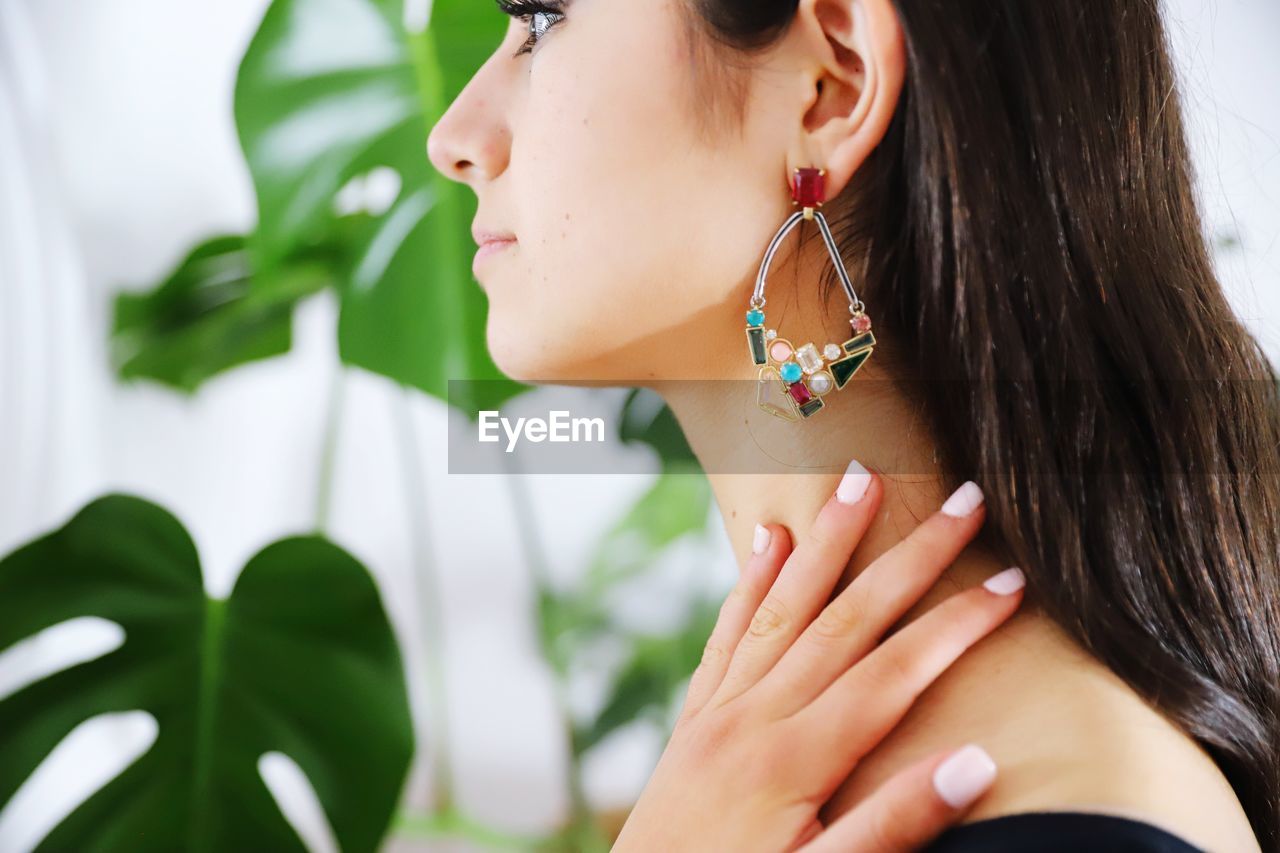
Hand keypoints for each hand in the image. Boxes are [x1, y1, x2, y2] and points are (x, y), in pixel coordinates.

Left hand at [611, 462, 1025, 851]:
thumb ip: (893, 823)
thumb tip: (975, 761)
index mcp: (797, 758)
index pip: (895, 672)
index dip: (957, 624)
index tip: (1011, 582)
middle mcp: (756, 717)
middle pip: (848, 618)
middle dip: (910, 557)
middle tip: (965, 500)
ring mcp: (720, 711)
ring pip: (784, 606)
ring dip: (826, 541)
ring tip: (859, 481)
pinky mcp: (695, 720)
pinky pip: (726, 635)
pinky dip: (750, 583)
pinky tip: (768, 540)